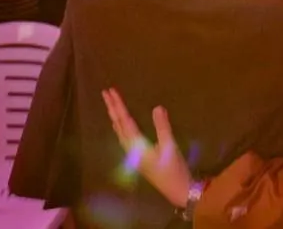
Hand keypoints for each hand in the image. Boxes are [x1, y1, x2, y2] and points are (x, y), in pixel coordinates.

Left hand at [102, 88, 191, 209]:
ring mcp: (133, 155)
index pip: (124, 120)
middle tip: (105, 93)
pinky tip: (121, 127)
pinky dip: (120, 128)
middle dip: (112, 108)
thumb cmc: (174, 169)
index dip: (118, 105)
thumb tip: (157, 107)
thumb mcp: (170, 146)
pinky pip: (124, 138)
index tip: (111, 91)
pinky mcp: (138, 158)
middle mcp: (131, 149)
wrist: (177, 190)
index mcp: (136, 145)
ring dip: (115, 117)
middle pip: (118, 125)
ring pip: (119, 132)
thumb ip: (162, 126)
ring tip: (110, 106)